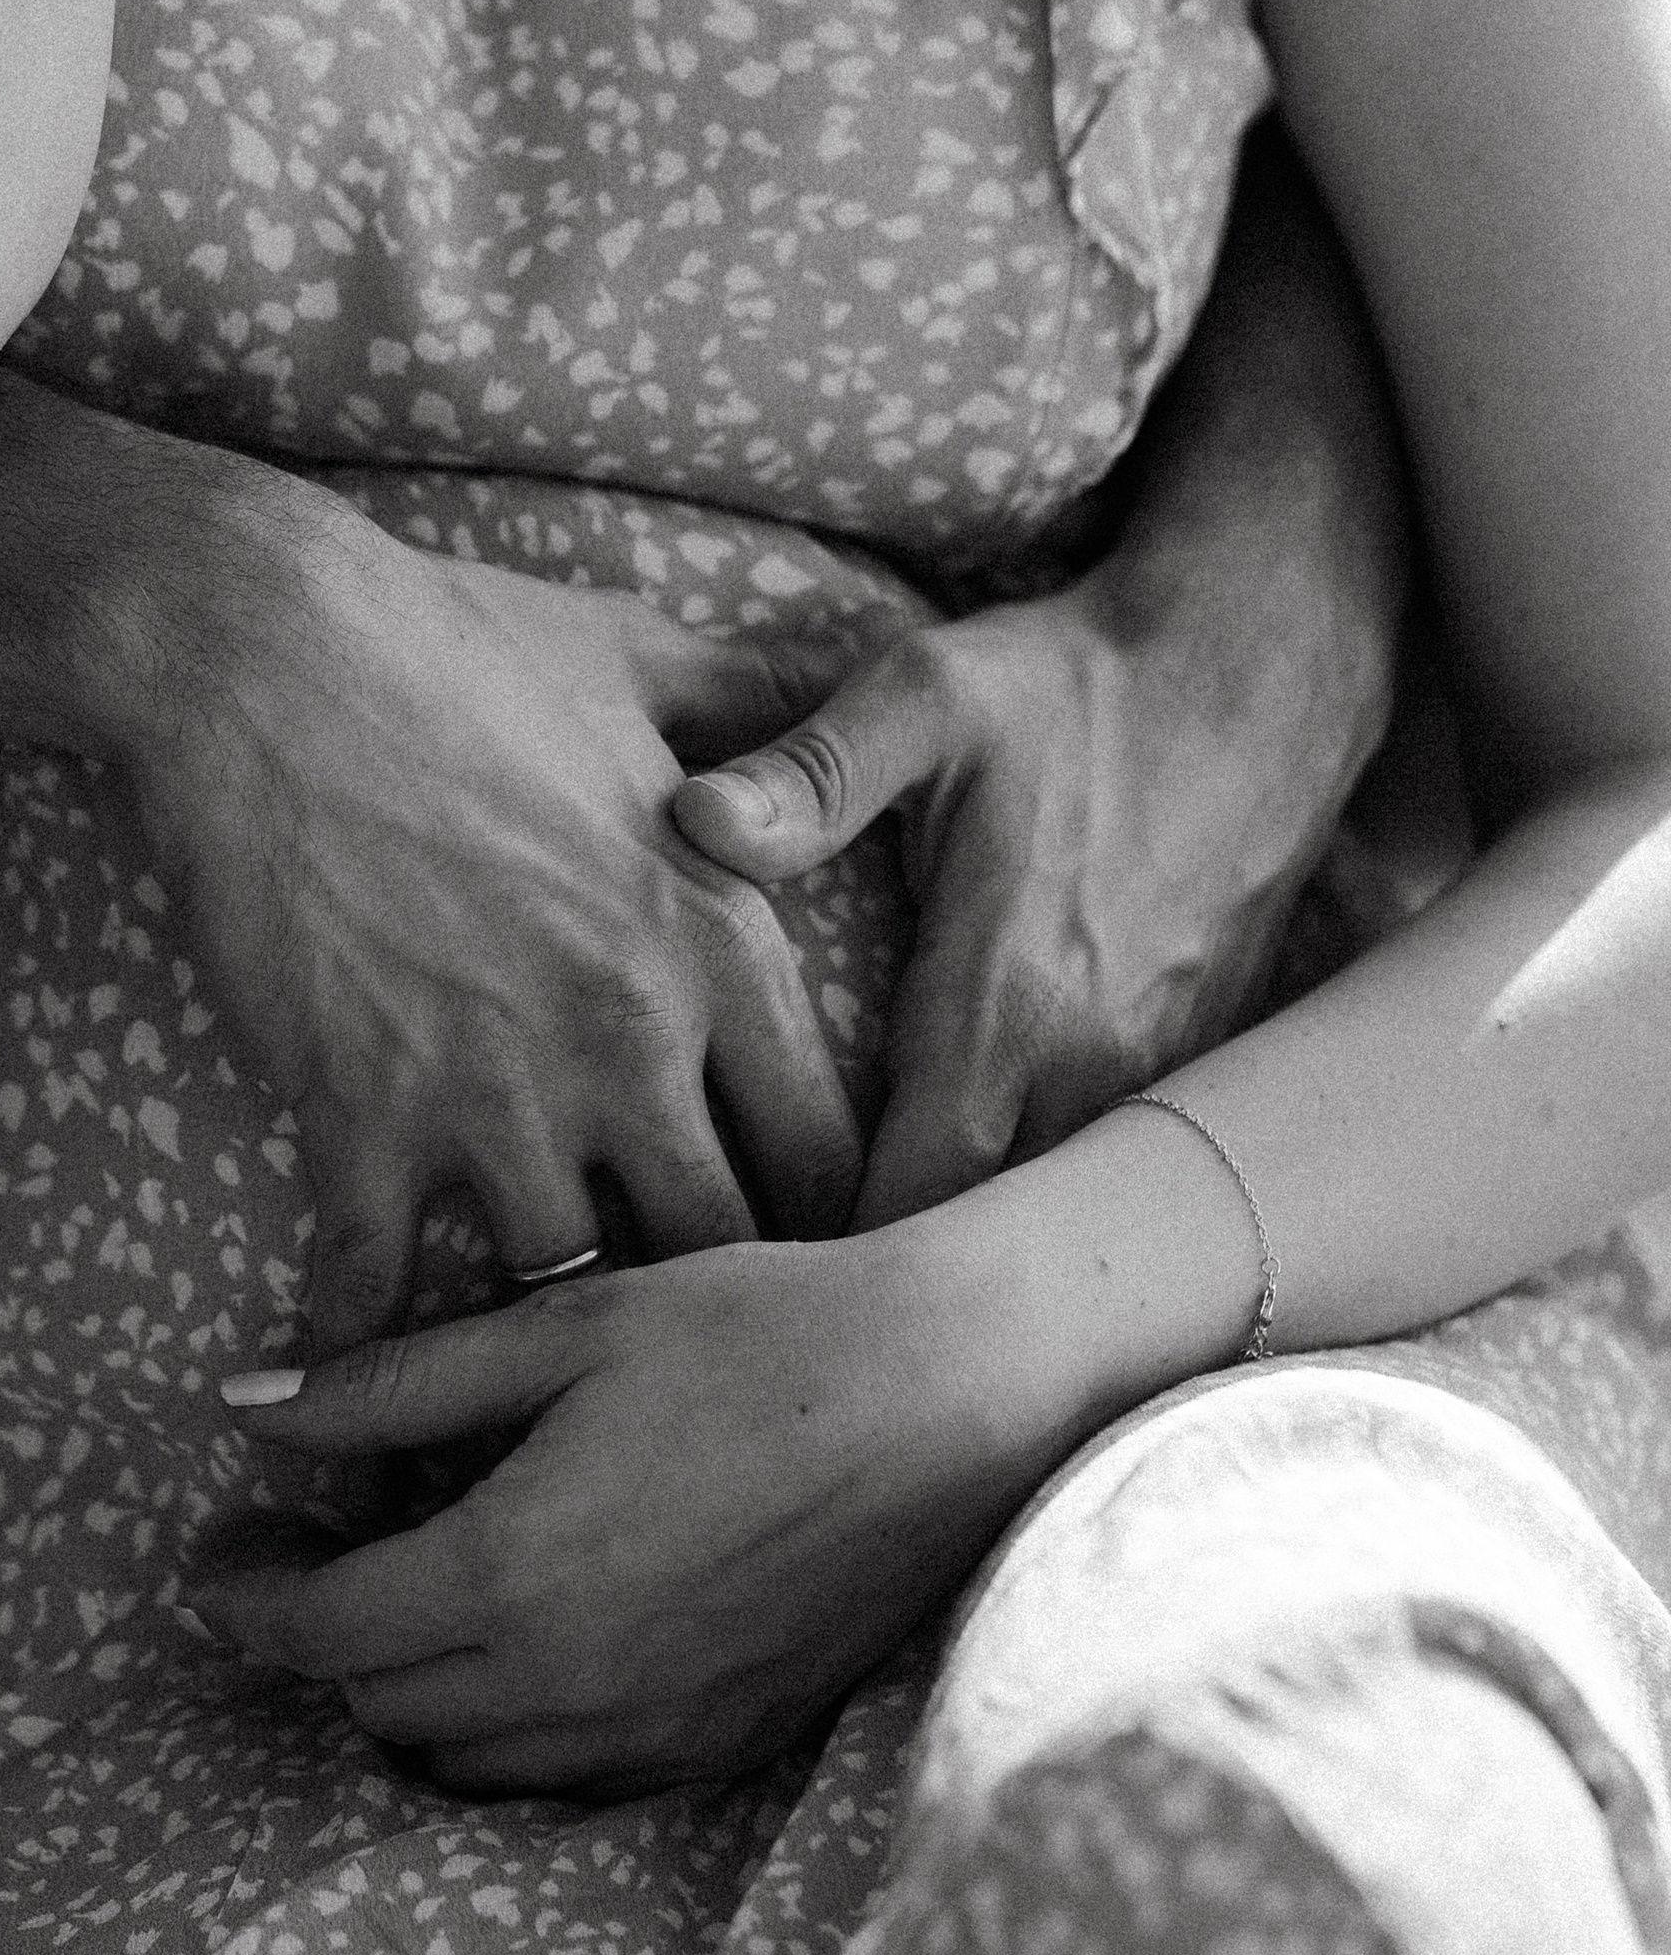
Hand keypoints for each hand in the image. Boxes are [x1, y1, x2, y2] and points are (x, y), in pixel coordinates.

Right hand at [120, 493, 865, 1348]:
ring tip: (516, 1369)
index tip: (782, 1253)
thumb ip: (759, 699)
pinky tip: (341, 1359)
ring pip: (563, 1286)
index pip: (828, 1150)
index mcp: (722, 941)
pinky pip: (377, 1287)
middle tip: (665, 1340)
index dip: (816, 1221)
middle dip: (697, 1298)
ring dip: (535, 1321)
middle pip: (719, 1250)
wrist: (257, 650)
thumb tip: (845, 662)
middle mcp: (636, 1038)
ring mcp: (498, 1089)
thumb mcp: (642, 659)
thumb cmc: (449, 641)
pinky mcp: (360, 1116)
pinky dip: (361, 1334)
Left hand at [197, 1218, 1081, 1794]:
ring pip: (466, 1764)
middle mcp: (570, 1680)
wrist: (954, 1389)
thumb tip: (241, 1404)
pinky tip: (527, 1642)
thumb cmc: (754, 1331)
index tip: (225, 1548)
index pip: (319, 1629)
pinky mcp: (726, 1744)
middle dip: (319, 1637)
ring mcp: (654, 1729)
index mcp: (510, 1571)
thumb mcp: (555, 1328)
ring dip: (411, 1693)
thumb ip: (385, 1386)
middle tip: (308, 1553)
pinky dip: (511, 1733)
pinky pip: (567, 1780)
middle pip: (378, 1704)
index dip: (246, 1595)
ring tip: (414, 1594)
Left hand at [668, 580, 1340, 1222]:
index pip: (904, 1206)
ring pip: (1045, 1218)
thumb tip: (692, 820)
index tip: (736, 1260)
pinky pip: (1102, 1171)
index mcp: (1006, 1008)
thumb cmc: (1076, 684)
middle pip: (973, 1238)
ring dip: (965, 1241)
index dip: (819, 1256)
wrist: (1262, 667)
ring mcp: (1155, 1077)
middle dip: (882, 1274)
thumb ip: (812, 776)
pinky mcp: (1194, 1064)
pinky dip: (1036, 1193)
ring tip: (860, 1262)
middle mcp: (1090, 1069)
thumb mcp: (927, 697)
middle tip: (780, 1287)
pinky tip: (969, 1190)